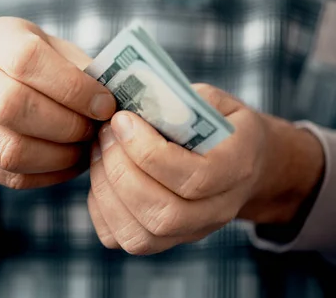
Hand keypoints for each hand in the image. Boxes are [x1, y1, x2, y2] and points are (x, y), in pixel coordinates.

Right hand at [0, 17, 115, 188]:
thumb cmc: (20, 62)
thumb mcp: (47, 48)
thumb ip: (78, 70)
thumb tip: (118, 101)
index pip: (26, 61)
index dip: (72, 88)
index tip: (105, 105)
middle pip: (12, 106)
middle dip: (65, 126)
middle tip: (93, 131)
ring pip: (7, 150)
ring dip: (57, 157)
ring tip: (82, 151)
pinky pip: (6, 176)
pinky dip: (46, 176)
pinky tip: (66, 165)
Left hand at [87, 84, 324, 253]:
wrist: (242, 163)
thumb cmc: (219, 126)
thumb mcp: (212, 102)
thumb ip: (179, 102)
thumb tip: (132, 100)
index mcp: (238, 169)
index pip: (195, 178)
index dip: (149, 152)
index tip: (122, 119)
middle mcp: (217, 211)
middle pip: (164, 214)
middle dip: (121, 171)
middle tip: (104, 134)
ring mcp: (190, 232)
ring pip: (140, 235)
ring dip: (106, 189)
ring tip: (97, 150)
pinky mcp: (161, 241)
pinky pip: (120, 239)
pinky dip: (99, 207)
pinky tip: (99, 174)